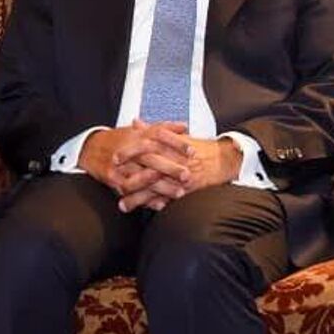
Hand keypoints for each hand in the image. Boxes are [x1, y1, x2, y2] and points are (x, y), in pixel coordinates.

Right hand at [77, 120, 188, 211]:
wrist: (88, 148)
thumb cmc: (117, 140)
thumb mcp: (137, 130)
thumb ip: (161, 128)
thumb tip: (184, 126)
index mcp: (135, 135)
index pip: (158, 134)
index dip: (176, 143)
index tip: (193, 152)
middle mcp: (128, 148)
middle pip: (151, 157)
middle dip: (171, 168)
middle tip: (188, 175)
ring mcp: (119, 165)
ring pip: (142, 177)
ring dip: (161, 187)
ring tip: (179, 193)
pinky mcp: (112, 178)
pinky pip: (130, 190)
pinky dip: (146, 199)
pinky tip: (159, 204)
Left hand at [117, 127, 240, 209]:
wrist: (222, 160)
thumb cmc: (197, 147)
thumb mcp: (175, 136)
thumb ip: (153, 130)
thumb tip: (135, 123)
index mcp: (168, 147)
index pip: (144, 147)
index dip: (128, 153)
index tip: (114, 158)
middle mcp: (172, 162)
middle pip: (146, 170)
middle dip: (128, 178)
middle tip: (112, 184)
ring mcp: (179, 178)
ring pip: (154, 189)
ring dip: (138, 199)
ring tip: (122, 205)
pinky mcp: (186, 190)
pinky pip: (169, 200)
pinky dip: (156, 206)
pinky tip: (144, 211)